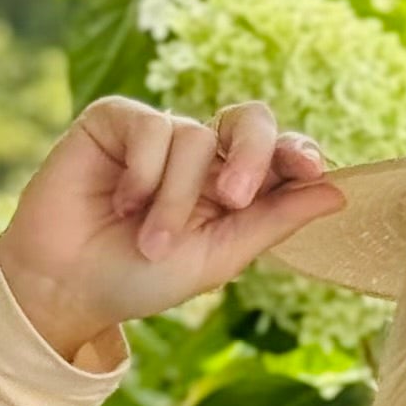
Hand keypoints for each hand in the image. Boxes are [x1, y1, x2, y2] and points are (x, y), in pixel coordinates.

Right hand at [0, 97, 348, 368]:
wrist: (68, 286)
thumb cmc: (139, 279)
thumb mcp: (216, 259)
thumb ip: (271, 223)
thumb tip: (337, 192)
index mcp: (231, 188)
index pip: (278, 154)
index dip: (296, 153)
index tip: (311, 168)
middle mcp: (201, 155)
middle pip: (250, 120)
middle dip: (251, 155)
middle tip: (231, 198)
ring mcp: (158, 133)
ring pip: (195, 138)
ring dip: (174, 198)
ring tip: (148, 241)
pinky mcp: (116, 119)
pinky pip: (151, 126)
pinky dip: (144, 173)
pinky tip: (122, 203)